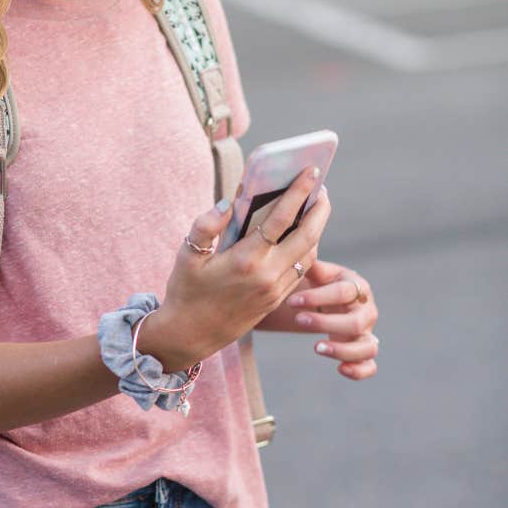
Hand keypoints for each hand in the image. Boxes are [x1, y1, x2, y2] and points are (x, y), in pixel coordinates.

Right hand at [142, 166, 331, 370]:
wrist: (190, 335)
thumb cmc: (186, 290)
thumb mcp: (187, 254)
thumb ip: (206, 225)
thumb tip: (227, 203)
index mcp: (246, 260)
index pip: (281, 219)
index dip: (298, 193)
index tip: (311, 172)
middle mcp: (267, 275)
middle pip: (308, 236)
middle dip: (319, 208)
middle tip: (321, 186)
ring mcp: (276, 290)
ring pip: (309, 253)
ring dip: (317, 228)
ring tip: (315, 206)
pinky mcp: (277, 300)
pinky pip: (301, 269)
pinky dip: (307, 248)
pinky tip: (303, 234)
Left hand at [286, 256, 378, 379]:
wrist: (334, 300)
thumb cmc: (323, 283)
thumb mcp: (318, 271)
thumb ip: (310, 265)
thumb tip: (298, 255)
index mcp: (357, 286)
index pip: (343, 292)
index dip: (317, 297)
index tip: (291, 301)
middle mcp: (367, 311)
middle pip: (355, 322)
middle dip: (325, 323)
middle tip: (298, 320)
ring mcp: (368, 333)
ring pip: (367, 347)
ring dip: (342, 350)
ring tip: (316, 348)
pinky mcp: (365, 351)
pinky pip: (370, 366)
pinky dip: (359, 370)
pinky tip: (340, 369)